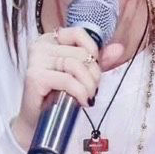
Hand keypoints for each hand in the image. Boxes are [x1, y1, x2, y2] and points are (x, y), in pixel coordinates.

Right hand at [11, 26, 123, 147]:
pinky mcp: (35, 77)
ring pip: (76, 66)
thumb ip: (99, 60)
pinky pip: (68, 80)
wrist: (38, 121)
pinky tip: (83, 101)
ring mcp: (36, 60)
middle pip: (80, 52)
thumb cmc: (58, 96)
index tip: (96, 67)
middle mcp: (40, 46)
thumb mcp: (82, 75)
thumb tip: (119, 48)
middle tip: (92, 89)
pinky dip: (80, 92)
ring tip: (88, 96)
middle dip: (94, 73)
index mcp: (50, 40)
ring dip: (89, 85)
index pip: (78, 33)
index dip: (93, 49)